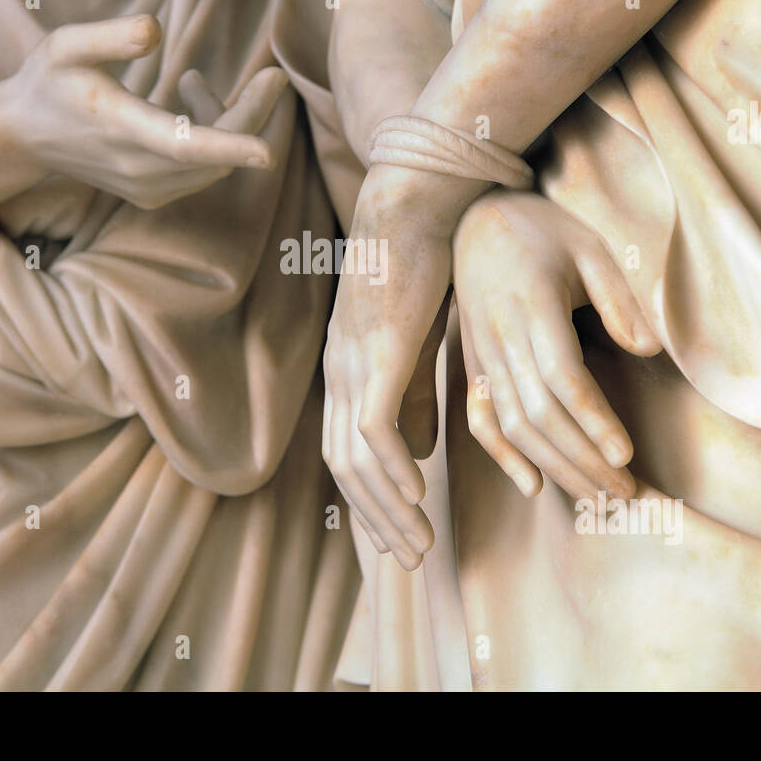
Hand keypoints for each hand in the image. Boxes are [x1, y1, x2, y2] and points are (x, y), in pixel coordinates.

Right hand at [0, 14, 287, 207]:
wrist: (26, 135)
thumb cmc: (49, 81)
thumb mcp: (66, 45)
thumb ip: (110, 36)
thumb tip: (157, 30)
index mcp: (120, 128)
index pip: (182, 145)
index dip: (228, 146)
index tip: (267, 152)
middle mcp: (137, 168)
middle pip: (215, 153)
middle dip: (251, 115)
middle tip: (273, 76)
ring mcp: (147, 189)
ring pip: (213, 164)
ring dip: (225, 121)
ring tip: (192, 81)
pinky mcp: (153, 196)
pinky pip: (202, 171)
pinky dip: (212, 138)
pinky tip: (188, 99)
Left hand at [321, 165, 480, 569]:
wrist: (415, 203)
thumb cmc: (422, 266)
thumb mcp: (418, 343)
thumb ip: (414, 396)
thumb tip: (418, 449)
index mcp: (347, 371)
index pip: (347, 455)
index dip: (371, 501)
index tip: (401, 536)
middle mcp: (338, 373)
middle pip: (344, 468)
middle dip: (376, 520)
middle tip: (409, 557)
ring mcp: (351, 363)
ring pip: (355, 459)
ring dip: (387, 507)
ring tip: (420, 542)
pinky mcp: (373, 352)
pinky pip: (373, 429)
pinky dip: (392, 469)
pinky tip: (421, 494)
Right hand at [454, 189, 660, 500]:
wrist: (474, 220)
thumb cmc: (543, 231)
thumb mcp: (590, 247)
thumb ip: (618, 298)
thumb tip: (648, 349)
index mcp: (533, 305)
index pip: (562, 376)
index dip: (593, 420)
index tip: (625, 455)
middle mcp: (500, 337)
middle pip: (540, 414)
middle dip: (583, 461)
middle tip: (626, 492)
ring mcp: (480, 355)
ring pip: (512, 425)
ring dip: (555, 467)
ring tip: (596, 496)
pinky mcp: (470, 365)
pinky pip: (479, 419)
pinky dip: (502, 456)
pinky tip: (533, 486)